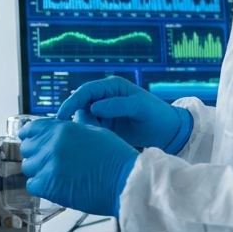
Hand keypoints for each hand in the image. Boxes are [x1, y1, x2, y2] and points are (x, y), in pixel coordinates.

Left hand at [19, 118, 137, 216]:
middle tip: (48, 160)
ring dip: (39, 170)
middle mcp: (52, 145)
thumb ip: (70, 130)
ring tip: (55, 174)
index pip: (31, 129)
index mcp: (62, 129)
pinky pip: (32, 185)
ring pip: (28, 167)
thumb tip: (56, 131)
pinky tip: (54, 186)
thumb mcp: (93, 132)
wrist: (125, 182)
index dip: (31, 135)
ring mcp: (48, 166)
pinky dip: (40, 186)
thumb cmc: (116, 159)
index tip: (33, 140)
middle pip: (27, 148)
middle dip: (36, 153)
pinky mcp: (48, 186)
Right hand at [55, 77, 192, 153]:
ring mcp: (104, 112)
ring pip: (83, 119)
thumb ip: (117, 106)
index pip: (86, 91)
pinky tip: (94, 144)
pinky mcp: (105, 126)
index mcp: (112, 87)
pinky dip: (89, 136)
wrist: (169, 133)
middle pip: (80, 105)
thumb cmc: (158, 116)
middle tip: (83, 132)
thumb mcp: (139, 108)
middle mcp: (104, 98)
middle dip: (78, 118)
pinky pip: (90, 129)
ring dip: (84, 128)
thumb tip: (94, 107)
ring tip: (95, 139)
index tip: (62, 116)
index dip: (72, 102)